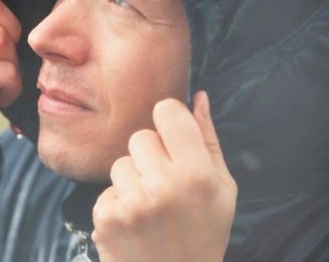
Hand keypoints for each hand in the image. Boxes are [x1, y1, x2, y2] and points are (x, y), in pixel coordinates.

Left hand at [92, 91, 236, 261]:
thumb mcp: (222, 189)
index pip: (166, 111)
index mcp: (197, 174)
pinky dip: (118, 203)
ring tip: (150, 207)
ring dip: (133, 180)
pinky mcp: (107, 218)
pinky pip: (106, 189)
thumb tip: (198, 96)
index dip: (168, 121)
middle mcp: (163, 186)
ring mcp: (131, 204)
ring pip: (120, 163)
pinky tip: (135, 223)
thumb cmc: (205, 232)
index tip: (173, 139)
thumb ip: (208, 139)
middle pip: (140, 136)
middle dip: (151, 156)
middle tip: (165, 185)